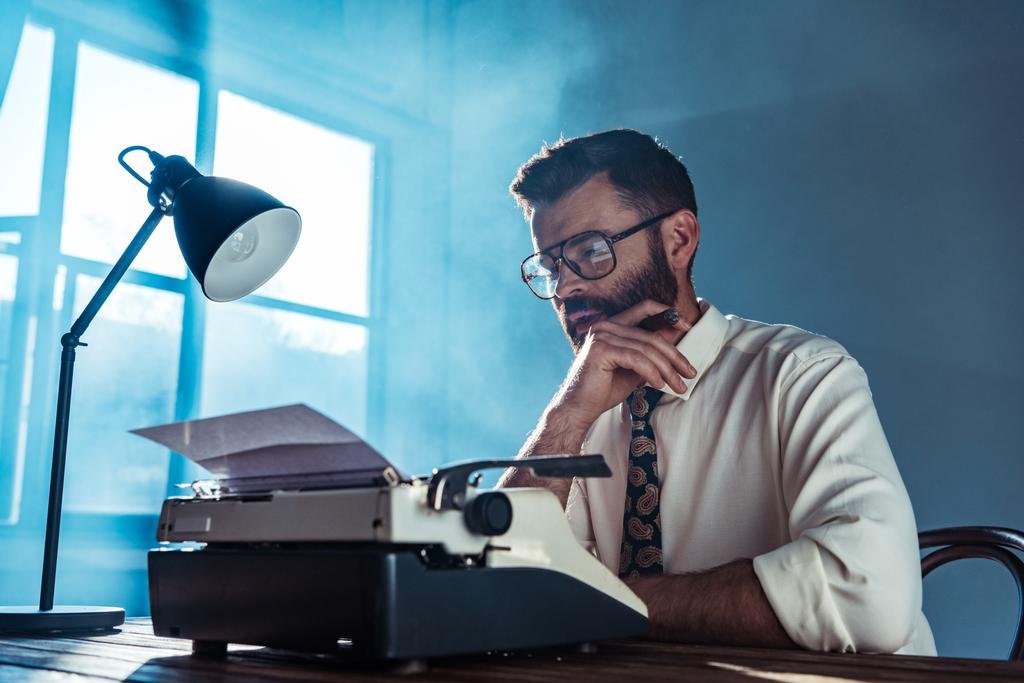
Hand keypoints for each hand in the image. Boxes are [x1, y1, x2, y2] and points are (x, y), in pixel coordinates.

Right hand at [551, 300, 696, 427]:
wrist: (579, 408)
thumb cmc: (604, 389)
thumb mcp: (634, 366)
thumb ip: (649, 351)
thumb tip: (675, 336)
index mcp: (612, 325)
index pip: (644, 308)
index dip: (667, 314)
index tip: (687, 327)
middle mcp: (605, 326)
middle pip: (651, 336)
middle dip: (674, 355)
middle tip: (690, 372)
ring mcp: (602, 336)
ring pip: (647, 349)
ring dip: (667, 369)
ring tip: (678, 385)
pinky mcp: (601, 350)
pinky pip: (637, 359)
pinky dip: (652, 372)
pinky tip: (659, 384)